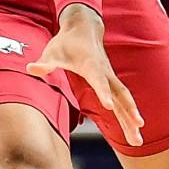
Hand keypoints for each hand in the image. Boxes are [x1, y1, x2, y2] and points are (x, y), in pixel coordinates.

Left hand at [28, 5, 143, 146]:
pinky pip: (123, 100)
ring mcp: (111, 78)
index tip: (109, 106)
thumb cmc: (66, 42)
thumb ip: (45, 62)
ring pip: (125, 100)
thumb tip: (31, 69)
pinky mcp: (112, 82)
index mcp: (91, 65)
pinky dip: (129, 114)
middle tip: (138, 128)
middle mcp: (106, 73)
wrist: (84, 28)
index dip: (103, 92)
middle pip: (120, 94)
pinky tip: (134, 130)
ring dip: (132, 118)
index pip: (99, 81)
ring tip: (138, 140)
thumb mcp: (52, 51)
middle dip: (128, 112)